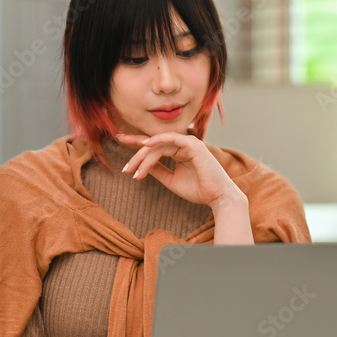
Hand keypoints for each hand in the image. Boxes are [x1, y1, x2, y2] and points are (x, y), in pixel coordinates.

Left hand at [117, 132, 241, 209]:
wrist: (217, 197)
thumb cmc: (198, 190)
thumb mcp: (171, 180)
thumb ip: (158, 170)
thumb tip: (141, 166)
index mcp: (180, 151)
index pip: (155, 145)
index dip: (137, 143)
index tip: (120, 139)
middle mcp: (184, 144)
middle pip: (154, 145)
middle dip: (136, 154)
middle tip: (124, 168)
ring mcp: (189, 143)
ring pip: (158, 145)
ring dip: (143, 157)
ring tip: (132, 170)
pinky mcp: (193, 144)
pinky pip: (171, 139)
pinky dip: (157, 141)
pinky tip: (146, 145)